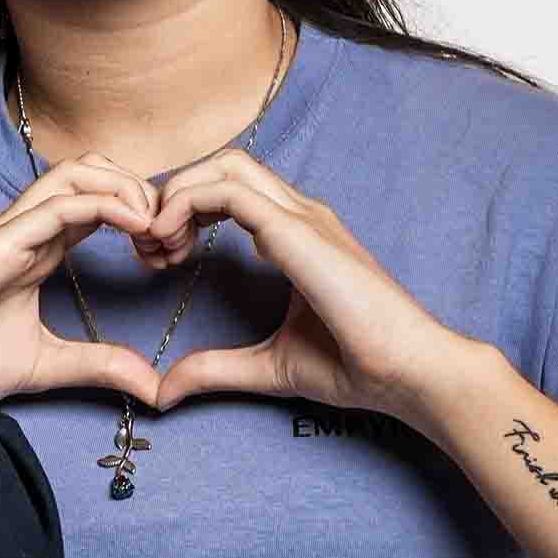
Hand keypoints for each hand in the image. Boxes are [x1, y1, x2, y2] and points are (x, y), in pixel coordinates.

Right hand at [0, 156, 165, 404]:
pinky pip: (59, 203)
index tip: (168, 251)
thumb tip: (153, 387)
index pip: (97, 200)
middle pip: (91, 170)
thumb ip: (100, 366)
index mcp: (39, 249)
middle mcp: (27, 229)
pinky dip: (105, 203)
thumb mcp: (50, 365)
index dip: (140, 212)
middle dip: (139, 188)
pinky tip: (134, 225)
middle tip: (167, 233)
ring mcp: (11, 230)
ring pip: (76, 172)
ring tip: (153, 225)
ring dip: (125, 187)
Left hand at [147, 149, 478, 420]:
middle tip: (148, 246)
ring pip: (223, 167)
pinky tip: (168, 243)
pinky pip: (227, 193)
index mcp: (296, 235)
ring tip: (155, 244)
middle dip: (173, 194)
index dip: (183, 212)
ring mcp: (302, 217)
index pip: (230, 190)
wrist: (408, 373)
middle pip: (223, 166)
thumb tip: (164, 392)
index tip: (159, 258)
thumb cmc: (355, 367)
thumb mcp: (266, 367)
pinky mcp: (298, 231)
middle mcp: (300, 215)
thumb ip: (215, 370)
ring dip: (175, 195)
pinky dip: (185, 205)